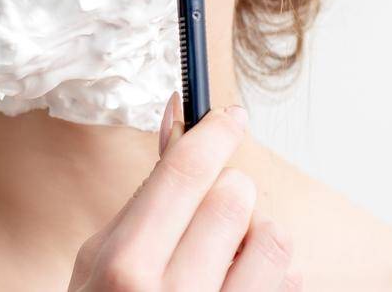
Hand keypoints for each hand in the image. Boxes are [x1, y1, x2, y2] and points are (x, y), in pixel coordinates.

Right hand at [68, 93, 298, 290]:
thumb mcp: (102, 261)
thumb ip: (146, 198)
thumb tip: (180, 118)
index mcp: (125, 271)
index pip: (186, 173)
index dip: (215, 132)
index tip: (230, 117)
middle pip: (236, 196)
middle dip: (227, 196)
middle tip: (208, 218)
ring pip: (275, 237)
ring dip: (255, 239)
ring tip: (223, 262)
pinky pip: (290, 281)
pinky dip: (270, 279)